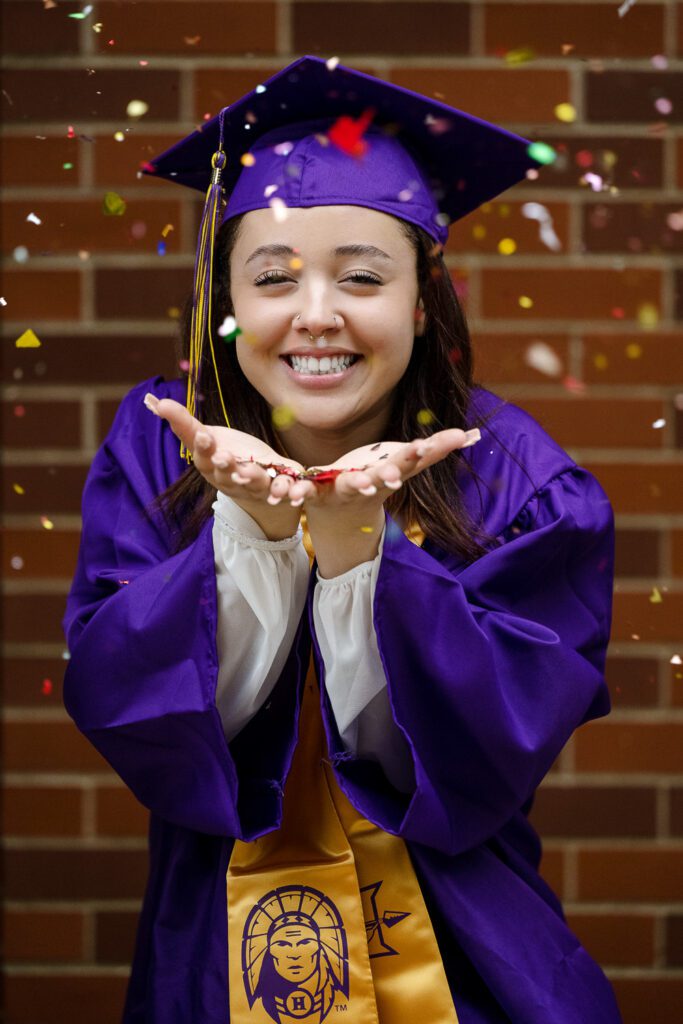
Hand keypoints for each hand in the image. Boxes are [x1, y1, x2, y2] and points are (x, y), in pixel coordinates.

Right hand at [144, 394, 302, 539]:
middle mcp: (232, 480)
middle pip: (228, 474)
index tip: (204, 437)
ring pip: (255, 484)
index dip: (203, 448)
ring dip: (255, 478)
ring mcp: (255, 486)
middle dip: (226, 466)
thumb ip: (183, 423)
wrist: (255, 481)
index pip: (204, 457)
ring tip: (254, 472)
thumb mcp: (205, 437)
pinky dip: (289, 491)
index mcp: (211, 466)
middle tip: (225, 457)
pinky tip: (294, 488)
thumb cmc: (225, 454)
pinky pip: (284, 491)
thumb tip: (154, 402)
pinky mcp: (279, 488)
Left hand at [292, 428, 480, 576]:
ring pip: (341, 488)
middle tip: (393, 473)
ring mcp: (341, 491)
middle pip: (380, 478)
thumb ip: (435, 450)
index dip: (419, 454)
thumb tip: (471, 435)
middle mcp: (369, 484)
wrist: (343, 515)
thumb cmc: (377, 479)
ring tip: (331, 487)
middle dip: (386, 474)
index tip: (428, 444)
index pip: (409, 461)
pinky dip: (290, 491)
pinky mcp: (313, 493)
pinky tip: (281, 490)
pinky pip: (299, 490)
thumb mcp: (404, 462)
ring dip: (338, 487)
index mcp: (390, 472)